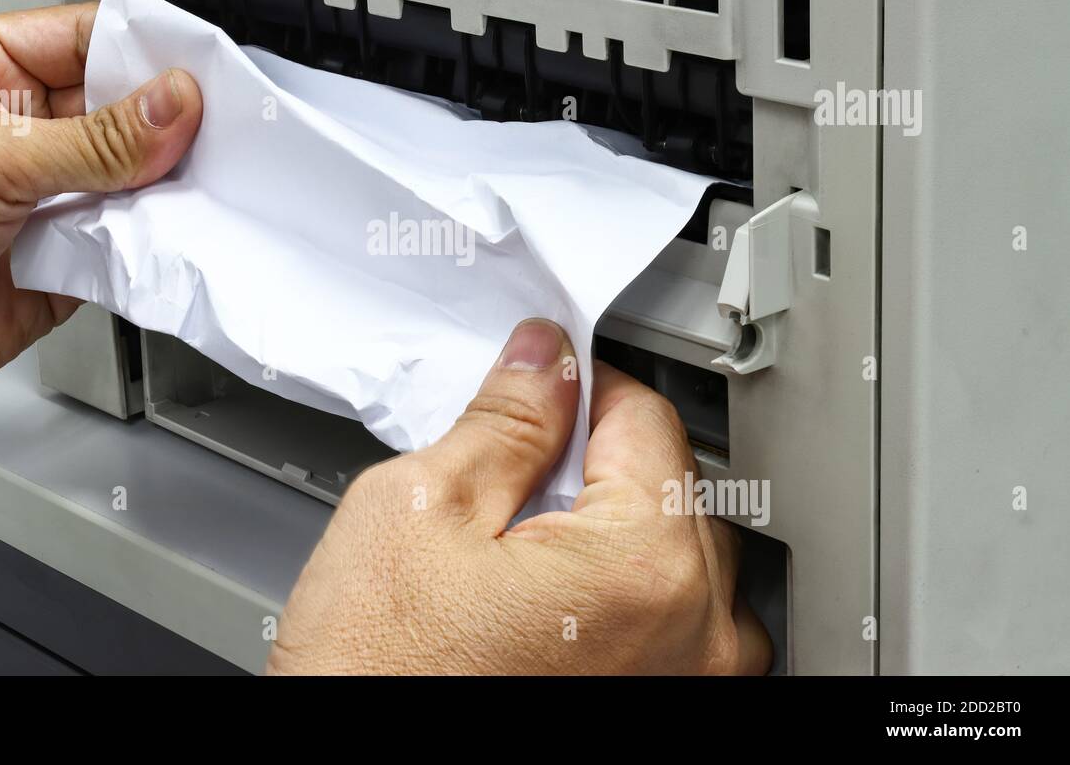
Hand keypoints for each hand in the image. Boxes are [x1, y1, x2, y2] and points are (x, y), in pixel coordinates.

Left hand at [0, 4, 202, 471]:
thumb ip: (92, 139)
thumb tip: (172, 104)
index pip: (90, 37)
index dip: (146, 51)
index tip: (199, 68)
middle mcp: (25, 124)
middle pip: (126, 106)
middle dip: (167, 123)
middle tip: (211, 132)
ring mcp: (49, 189)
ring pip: (136, 174)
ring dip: (162, 184)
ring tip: (191, 185)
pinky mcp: (70, 250)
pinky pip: (130, 236)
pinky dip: (152, 237)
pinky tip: (164, 232)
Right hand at [268, 318, 771, 674]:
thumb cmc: (374, 679)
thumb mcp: (417, 510)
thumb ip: (503, 422)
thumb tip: (544, 362)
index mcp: (643, 567)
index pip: (645, 417)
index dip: (579, 387)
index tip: (541, 389)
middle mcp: (694, 634)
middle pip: (670, 483)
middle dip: (594, 463)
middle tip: (507, 479)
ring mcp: (691, 681)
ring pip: (679, 550)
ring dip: (614, 528)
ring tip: (521, 548)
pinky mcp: (666, 707)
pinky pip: (676, 619)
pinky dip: (625, 591)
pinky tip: (546, 600)